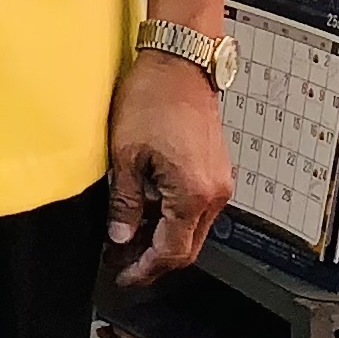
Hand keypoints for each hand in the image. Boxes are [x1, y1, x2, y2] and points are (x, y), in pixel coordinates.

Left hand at [106, 50, 232, 287]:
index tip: (123, 275)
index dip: (144, 269)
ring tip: (129, 235)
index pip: (170, 252)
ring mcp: (219, 181)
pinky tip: (148, 209)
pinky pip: (196, 207)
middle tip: (123, 262)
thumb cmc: (154, 98)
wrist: (181, 62)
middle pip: (187, 248)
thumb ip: (125, 203)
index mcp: (193, 195)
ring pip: (192, 229)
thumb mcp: (126, 155)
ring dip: (163, 237)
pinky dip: (173, 216)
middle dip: (154, 260)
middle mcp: (214, 193)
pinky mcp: (216, 169)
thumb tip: (120, 236)